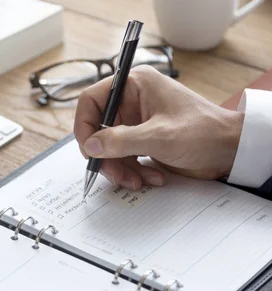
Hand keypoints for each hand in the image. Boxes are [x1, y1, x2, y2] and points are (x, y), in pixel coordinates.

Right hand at [74, 65, 244, 188]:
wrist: (231, 150)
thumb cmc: (204, 132)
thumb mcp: (159, 137)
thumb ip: (120, 141)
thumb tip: (90, 146)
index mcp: (135, 86)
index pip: (91, 101)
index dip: (84, 126)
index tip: (88, 150)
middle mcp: (132, 101)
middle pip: (98, 130)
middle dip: (106, 156)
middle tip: (115, 174)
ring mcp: (137, 122)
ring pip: (109, 148)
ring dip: (120, 169)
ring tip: (138, 181)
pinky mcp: (143, 141)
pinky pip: (123, 158)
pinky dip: (132, 172)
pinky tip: (150, 178)